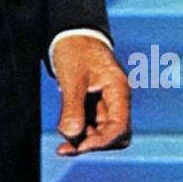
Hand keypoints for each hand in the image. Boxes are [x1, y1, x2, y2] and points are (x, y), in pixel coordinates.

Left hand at [51, 37, 130, 156]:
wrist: (71, 34)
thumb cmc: (74, 49)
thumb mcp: (72, 77)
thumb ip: (72, 106)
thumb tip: (72, 135)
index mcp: (118, 90)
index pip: (119, 127)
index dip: (101, 142)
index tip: (78, 146)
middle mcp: (117, 99)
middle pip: (115, 136)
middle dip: (94, 144)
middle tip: (67, 147)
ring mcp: (107, 102)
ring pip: (103, 133)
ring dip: (84, 140)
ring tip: (62, 140)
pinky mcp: (95, 104)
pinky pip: (92, 126)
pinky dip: (79, 132)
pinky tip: (65, 133)